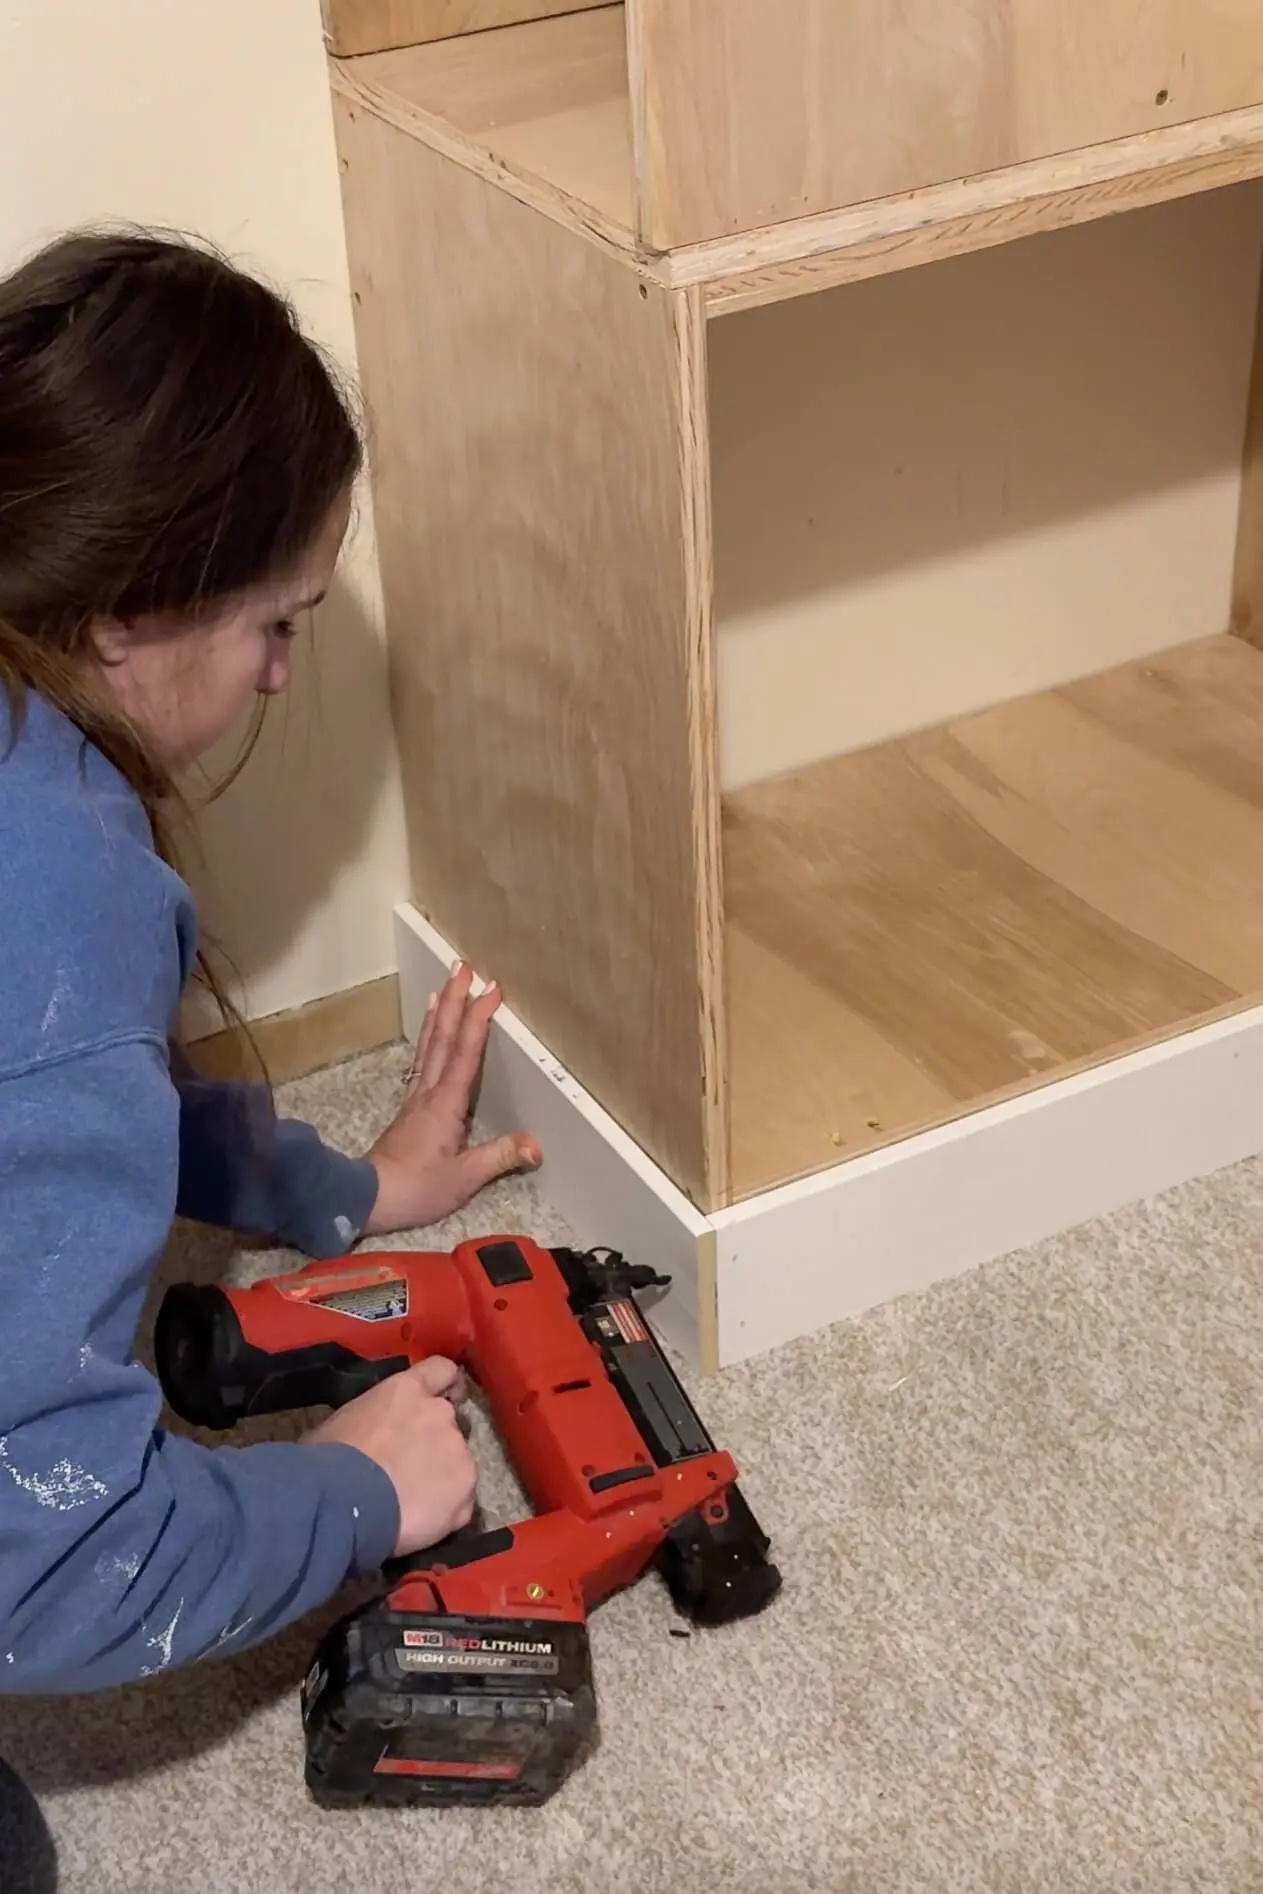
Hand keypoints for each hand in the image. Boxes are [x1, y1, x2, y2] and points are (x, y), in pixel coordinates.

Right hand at [305, 1356, 476, 1555]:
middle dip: (433, 1442)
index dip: (446, 1385)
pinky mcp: (466, 1488)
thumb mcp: (345, 1421)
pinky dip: (445, 1511)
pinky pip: (460, 1501)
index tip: (447, 1395)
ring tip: (411, 1503)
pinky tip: (421, 1522)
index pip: (442, 1370)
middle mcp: (440, 1413)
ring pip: (456, 1463)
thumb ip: (372, 1419)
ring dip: (440, 1477)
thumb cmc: (328, 1458)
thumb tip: (369, 1435)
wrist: (342, 1501)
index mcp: (407, 1390)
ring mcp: (458, 1451)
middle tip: (408, 1468)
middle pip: (447, 1423)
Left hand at [363, 962, 541, 1235]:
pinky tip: (427, 1034)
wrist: (367, 1197)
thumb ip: (500, 1157)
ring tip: (442, 986)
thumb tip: (537, 1145)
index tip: (492, 987)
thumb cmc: (416, 1188)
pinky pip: (420, 1061)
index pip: (465, 1051)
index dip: (479, 1017)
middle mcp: (428, 1091)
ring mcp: (416, 1098)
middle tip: (462, 966)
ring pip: (428, 1045)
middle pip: (442, 1037)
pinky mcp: (409, 1109)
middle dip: (454, 1000)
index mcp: (446, 1103)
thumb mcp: (463, 1178)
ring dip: (438, 1014)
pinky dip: (426, 1038)